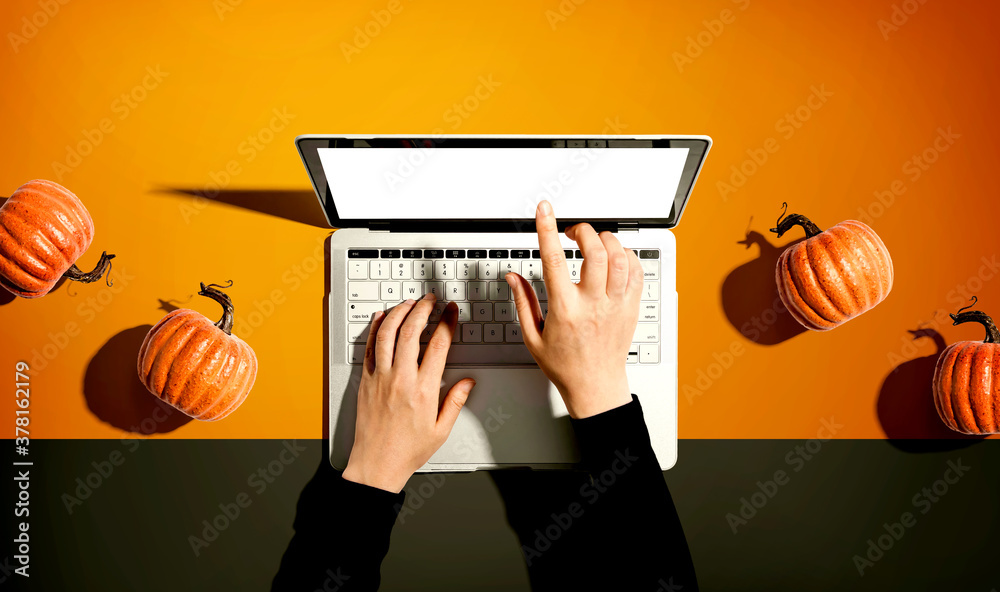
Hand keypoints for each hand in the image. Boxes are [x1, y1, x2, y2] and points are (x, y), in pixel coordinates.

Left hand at [342, 294, 475, 492]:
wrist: (376, 465)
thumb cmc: (407, 451)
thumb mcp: (440, 430)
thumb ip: (455, 402)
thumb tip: (467, 382)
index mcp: (424, 390)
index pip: (439, 345)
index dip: (447, 322)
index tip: (451, 312)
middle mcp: (401, 379)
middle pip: (412, 331)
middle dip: (423, 309)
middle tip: (431, 300)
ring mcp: (380, 378)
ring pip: (388, 334)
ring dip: (399, 313)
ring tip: (409, 303)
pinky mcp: (365, 381)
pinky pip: (369, 348)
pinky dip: (376, 329)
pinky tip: (383, 318)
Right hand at [506, 200, 641, 418]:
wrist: (595, 386)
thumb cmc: (565, 365)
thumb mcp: (533, 337)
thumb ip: (523, 302)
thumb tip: (513, 277)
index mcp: (565, 310)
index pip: (554, 260)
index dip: (547, 229)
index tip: (544, 210)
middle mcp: (593, 304)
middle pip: (595, 252)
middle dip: (583, 231)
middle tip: (573, 232)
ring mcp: (616, 305)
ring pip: (619, 258)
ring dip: (606, 241)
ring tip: (594, 243)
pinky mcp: (631, 308)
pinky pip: (636, 271)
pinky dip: (626, 256)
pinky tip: (613, 258)